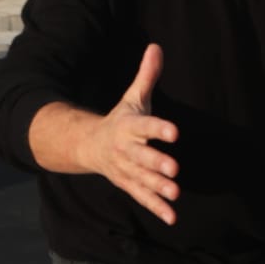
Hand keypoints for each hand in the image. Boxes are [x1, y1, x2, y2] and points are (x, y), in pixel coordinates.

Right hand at [82, 43, 181, 223]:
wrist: (88, 146)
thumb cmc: (120, 119)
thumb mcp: (132, 97)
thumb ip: (147, 76)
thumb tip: (156, 46)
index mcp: (128, 126)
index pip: (145, 126)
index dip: (159, 128)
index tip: (175, 132)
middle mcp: (125, 149)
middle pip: (141, 157)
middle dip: (156, 163)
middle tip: (174, 169)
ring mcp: (125, 169)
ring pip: (141, 179)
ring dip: (157, 188)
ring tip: (176, 193)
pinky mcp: (128, 184)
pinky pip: (142, 197)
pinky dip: (156, 208)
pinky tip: (173, 217)